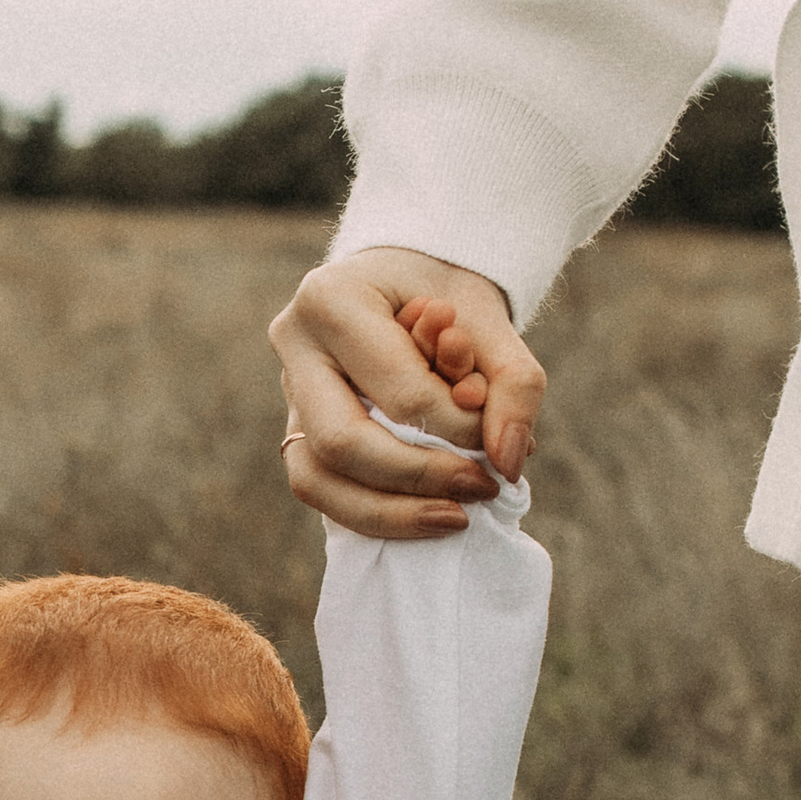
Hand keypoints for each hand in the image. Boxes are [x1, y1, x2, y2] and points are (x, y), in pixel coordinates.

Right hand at [270, 248, 543, 538]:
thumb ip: (515, 384)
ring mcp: (285, 391)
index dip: (457, 430)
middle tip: (480, 490)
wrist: (410, 281)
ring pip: (316, 479)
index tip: (497, 441)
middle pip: (342, 442)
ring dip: (390, 513)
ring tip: (454, 518)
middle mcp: (294, 344)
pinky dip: (372, 513)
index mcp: (332, 299)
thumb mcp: (492, 322)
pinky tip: (422, 517)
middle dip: (418, 478)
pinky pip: (318, 488)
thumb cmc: (449, 298)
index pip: (400, 392)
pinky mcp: (293, 428)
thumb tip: (509, 465)